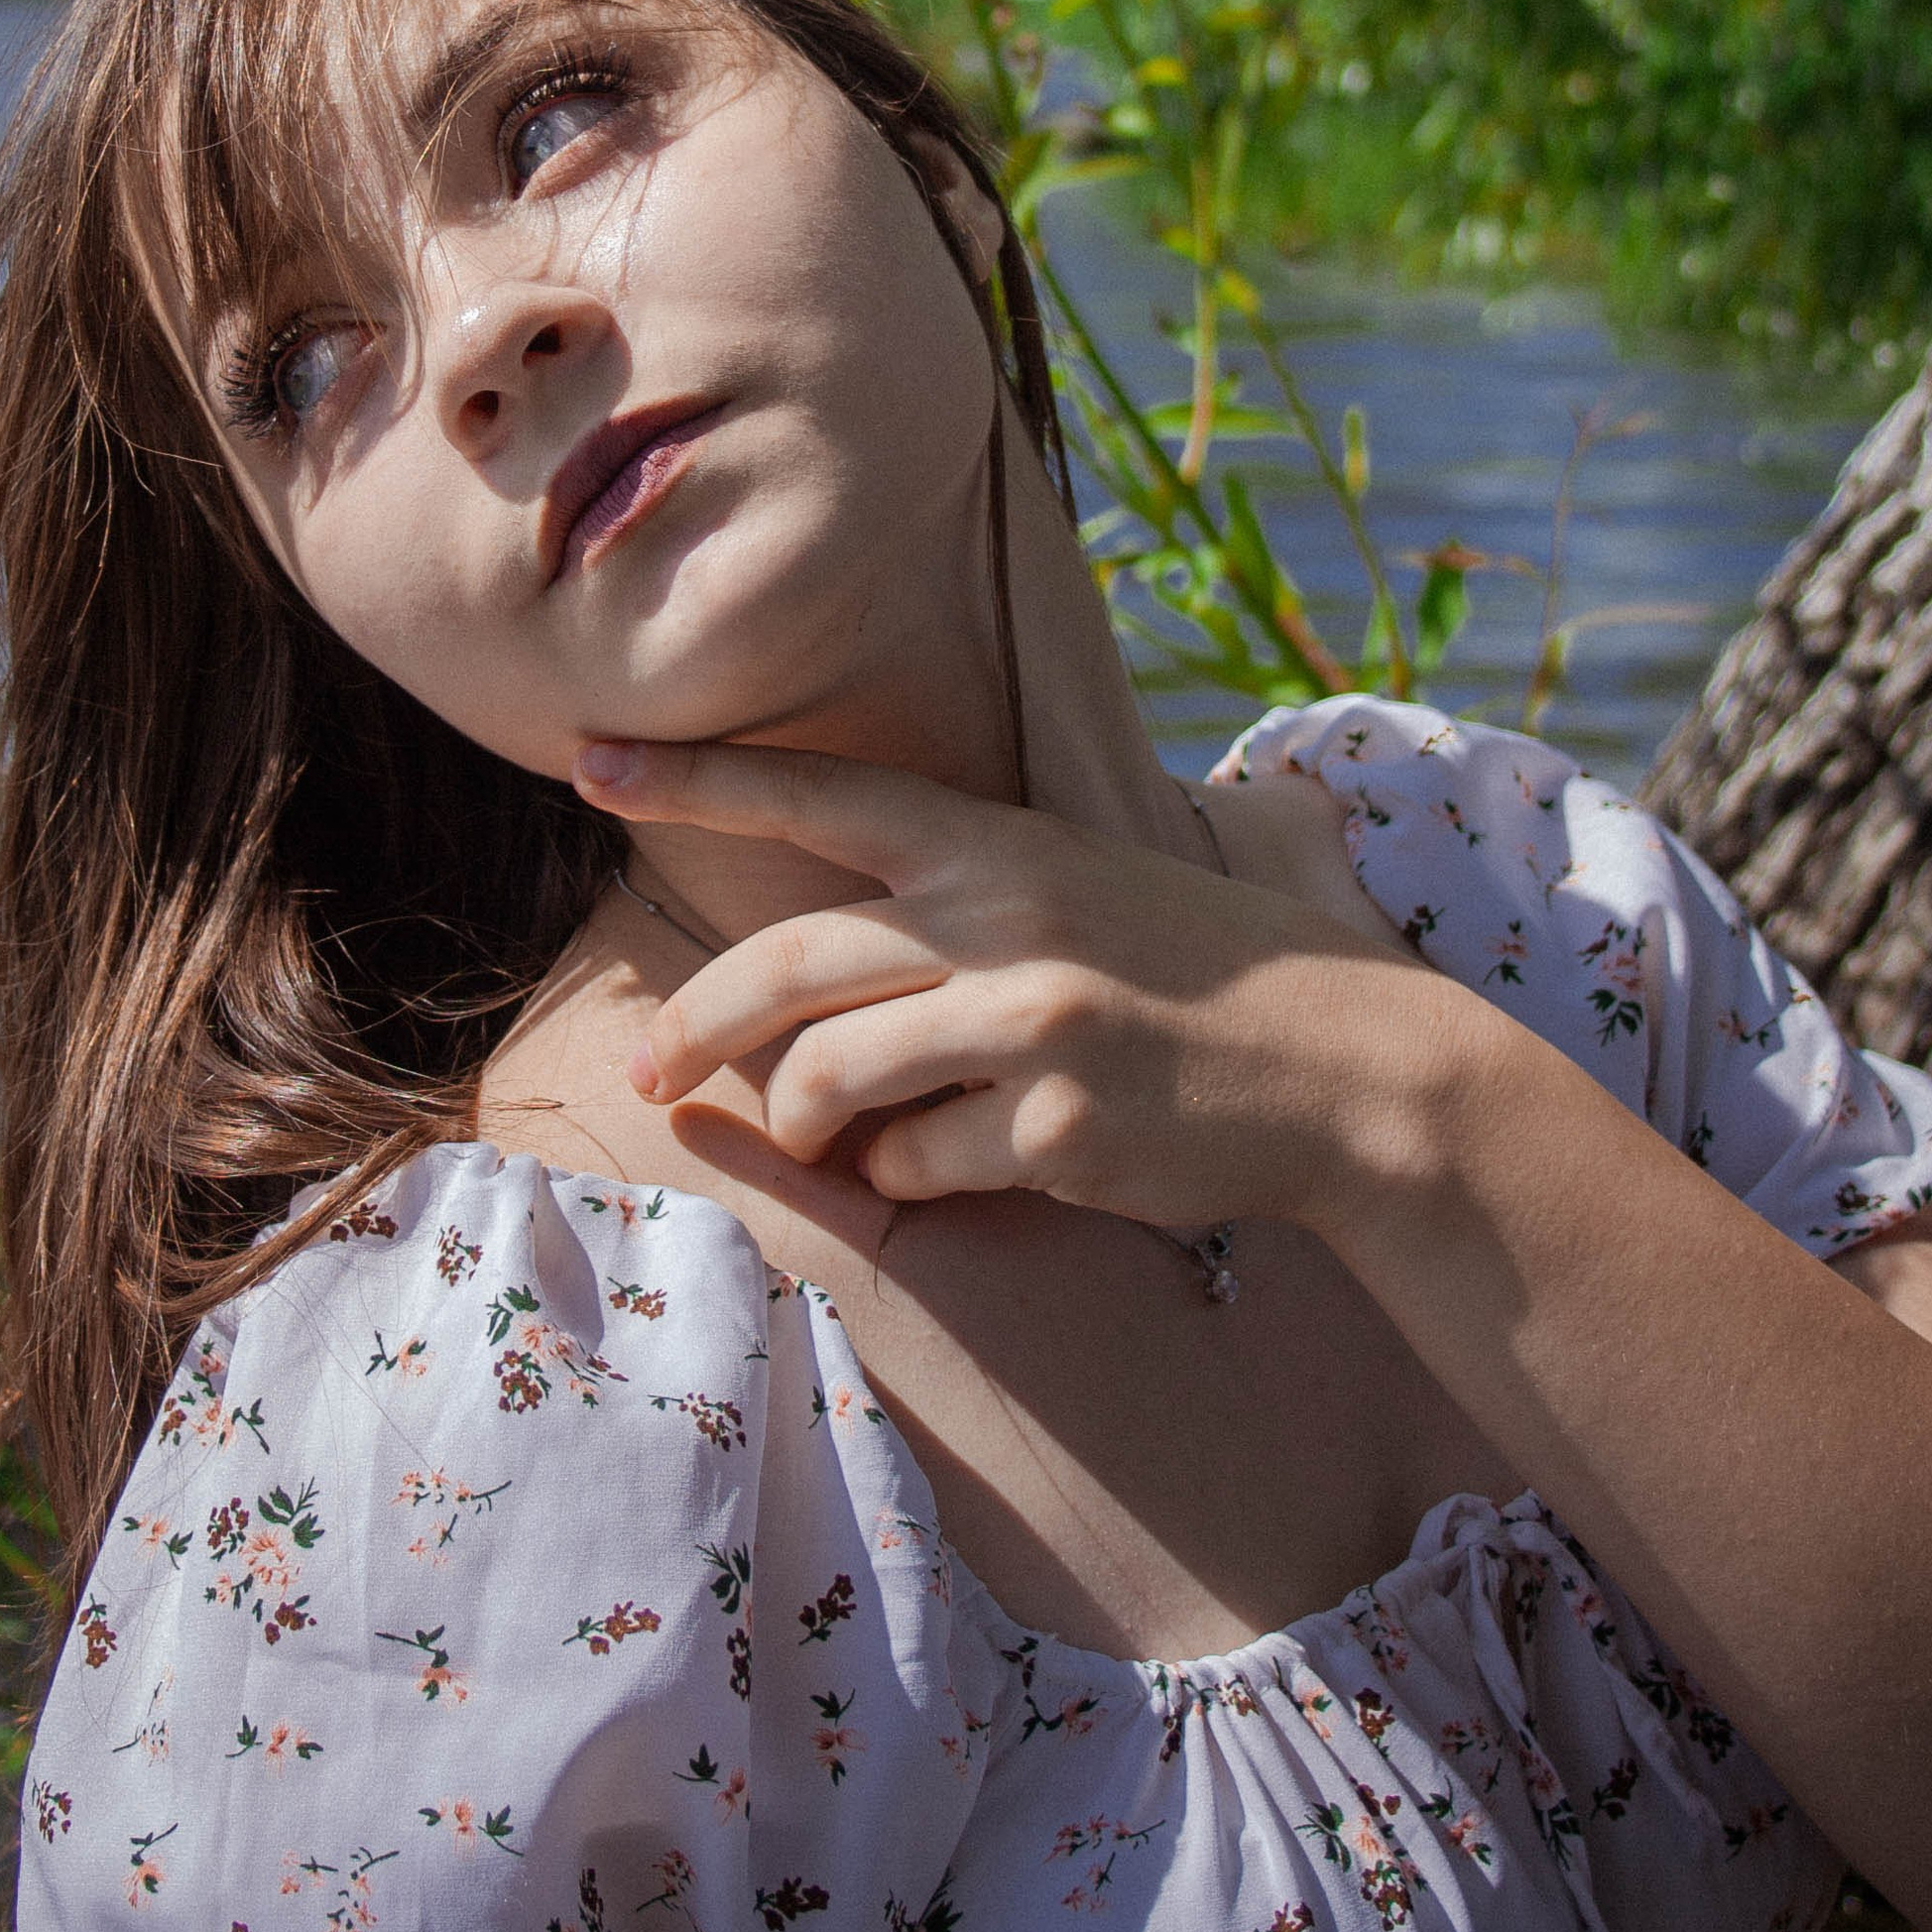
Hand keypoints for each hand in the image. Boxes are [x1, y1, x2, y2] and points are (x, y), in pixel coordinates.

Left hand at [571, 735, 1470, 1233]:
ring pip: (830, 1075)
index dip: (695, 776)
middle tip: (648, 1067)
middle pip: (784, 963)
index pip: (820, 794)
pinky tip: (957, 1161)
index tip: (585, 758)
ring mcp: (1029, 1023)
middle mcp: (1003, 918)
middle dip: (693, 1025)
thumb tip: (824, 968)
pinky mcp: (1054, 1127)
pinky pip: (917, 1162)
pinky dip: (909, 1173)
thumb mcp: (1082, 887)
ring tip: (814, 1131)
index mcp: (1000, 844)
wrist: (1347, 1069)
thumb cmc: (1199, 976)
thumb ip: (959, 900)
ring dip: (798, 1117)